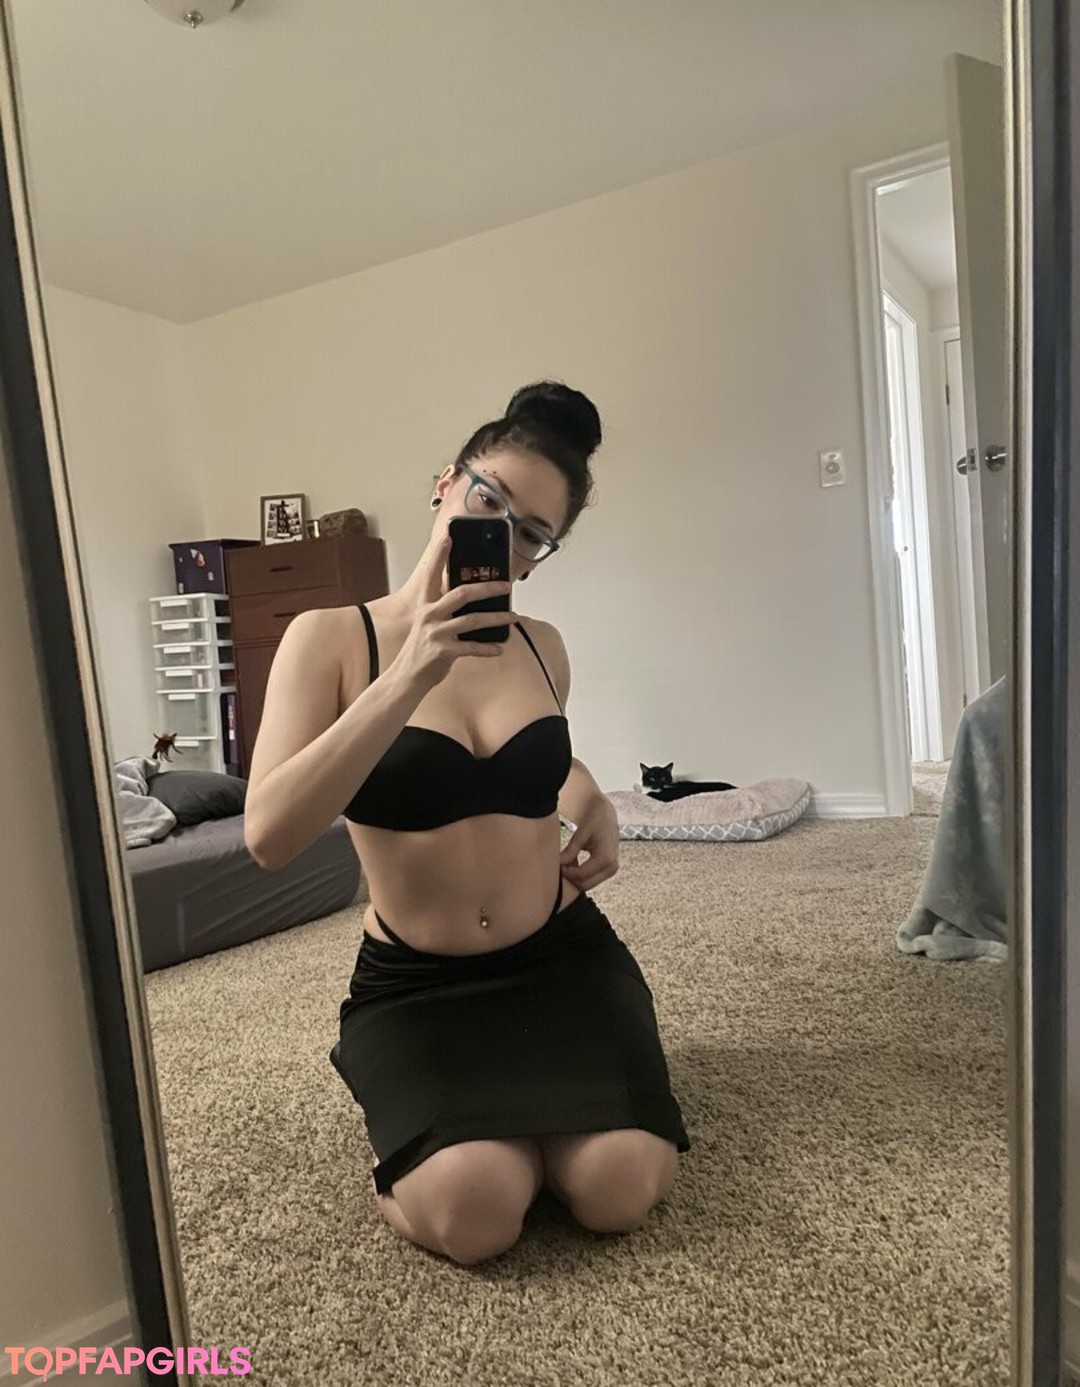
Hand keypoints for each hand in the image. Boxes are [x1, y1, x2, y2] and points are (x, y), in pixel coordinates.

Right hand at [395, 536, 511, 688]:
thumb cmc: (422, 648)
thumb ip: (446, 610)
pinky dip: (488, 648)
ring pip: (473, 621)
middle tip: (506, 585)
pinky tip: (500, 648)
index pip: (431, 574)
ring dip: (497, 618)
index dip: (439, 555)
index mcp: (426, 605)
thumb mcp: (429, 624)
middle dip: (487, 588)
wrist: (406, 676)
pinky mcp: (443, 652)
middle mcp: (430, 615)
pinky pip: (472, 648)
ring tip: (512, 617)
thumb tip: (473, 600)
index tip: (448, 537)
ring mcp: (436, 633)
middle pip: (462, 594)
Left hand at [560, 794, 619, 891]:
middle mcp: (611, 867)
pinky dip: (580, 874)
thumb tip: (558, 864)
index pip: (581, 875)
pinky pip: (591, 879)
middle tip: (559, 865)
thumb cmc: (594, 821)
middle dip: (570, 878)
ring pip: (588, 884)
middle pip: (585, 884)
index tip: (556, 864)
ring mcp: (611, 870)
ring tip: (567, 860)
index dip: (566, 872)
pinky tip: (573, 861)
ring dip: (575, 877)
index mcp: (606, 858)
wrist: (606, 815)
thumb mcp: (580, 834)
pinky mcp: (609, 870)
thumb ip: (570, 851)